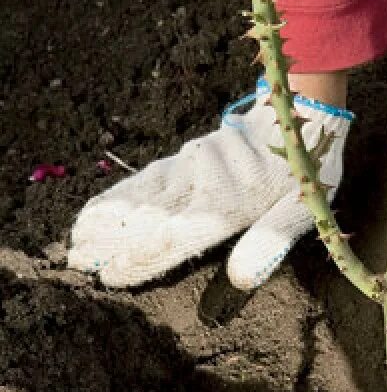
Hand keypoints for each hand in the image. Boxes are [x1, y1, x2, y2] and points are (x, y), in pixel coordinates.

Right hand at [67, 90, 350, 290]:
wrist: (301, 111)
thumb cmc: (307, 171)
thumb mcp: (301, 211)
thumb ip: (269, 244)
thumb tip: (240, 280)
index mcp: (230, 203)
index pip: (175, 238)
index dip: (140, 259)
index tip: (109, 275)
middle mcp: (203, 184)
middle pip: (147, 218)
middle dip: (109, 242)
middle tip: (75, 261)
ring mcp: (191, 167)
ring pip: (140, 196)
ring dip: (105, 218)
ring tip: (75, 238)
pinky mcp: (187, 156)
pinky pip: (148, 178)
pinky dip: (120, 194)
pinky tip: (98, 207)